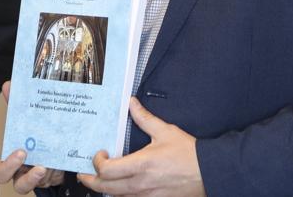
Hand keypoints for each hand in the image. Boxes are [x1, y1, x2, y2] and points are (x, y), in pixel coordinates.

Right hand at [0, 83, 65, 191]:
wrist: (57, 144)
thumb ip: (17, 104)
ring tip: (46, 167)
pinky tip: (64, 163)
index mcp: (14, 159)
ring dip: (37, 178)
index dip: (8, 164)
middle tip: (32, 160)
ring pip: (33, 184)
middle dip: (25, 175)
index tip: (21, 152)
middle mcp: (24, 172)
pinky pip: (54, 180)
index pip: (2, 168)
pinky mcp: (53, 179)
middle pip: (17, 184)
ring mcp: (38, 178)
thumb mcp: (27, 119)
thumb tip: (9, 85)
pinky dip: (58, 172)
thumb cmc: (36, 133)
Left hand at [77, 98, 204, 196]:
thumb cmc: (189, 154)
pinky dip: (120, 195)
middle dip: (90, 181)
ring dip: (104, 190)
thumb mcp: (165, 131)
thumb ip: (144, 118)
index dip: (97, 163)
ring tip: (100, 181)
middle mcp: (141, 184)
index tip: (100, 154)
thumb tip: (132, 104)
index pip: (106, 171)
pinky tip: (120, 189)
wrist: (209, 172)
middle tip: (84, 174)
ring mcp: (147, 196)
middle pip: (105, 188)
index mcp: (141, 165)